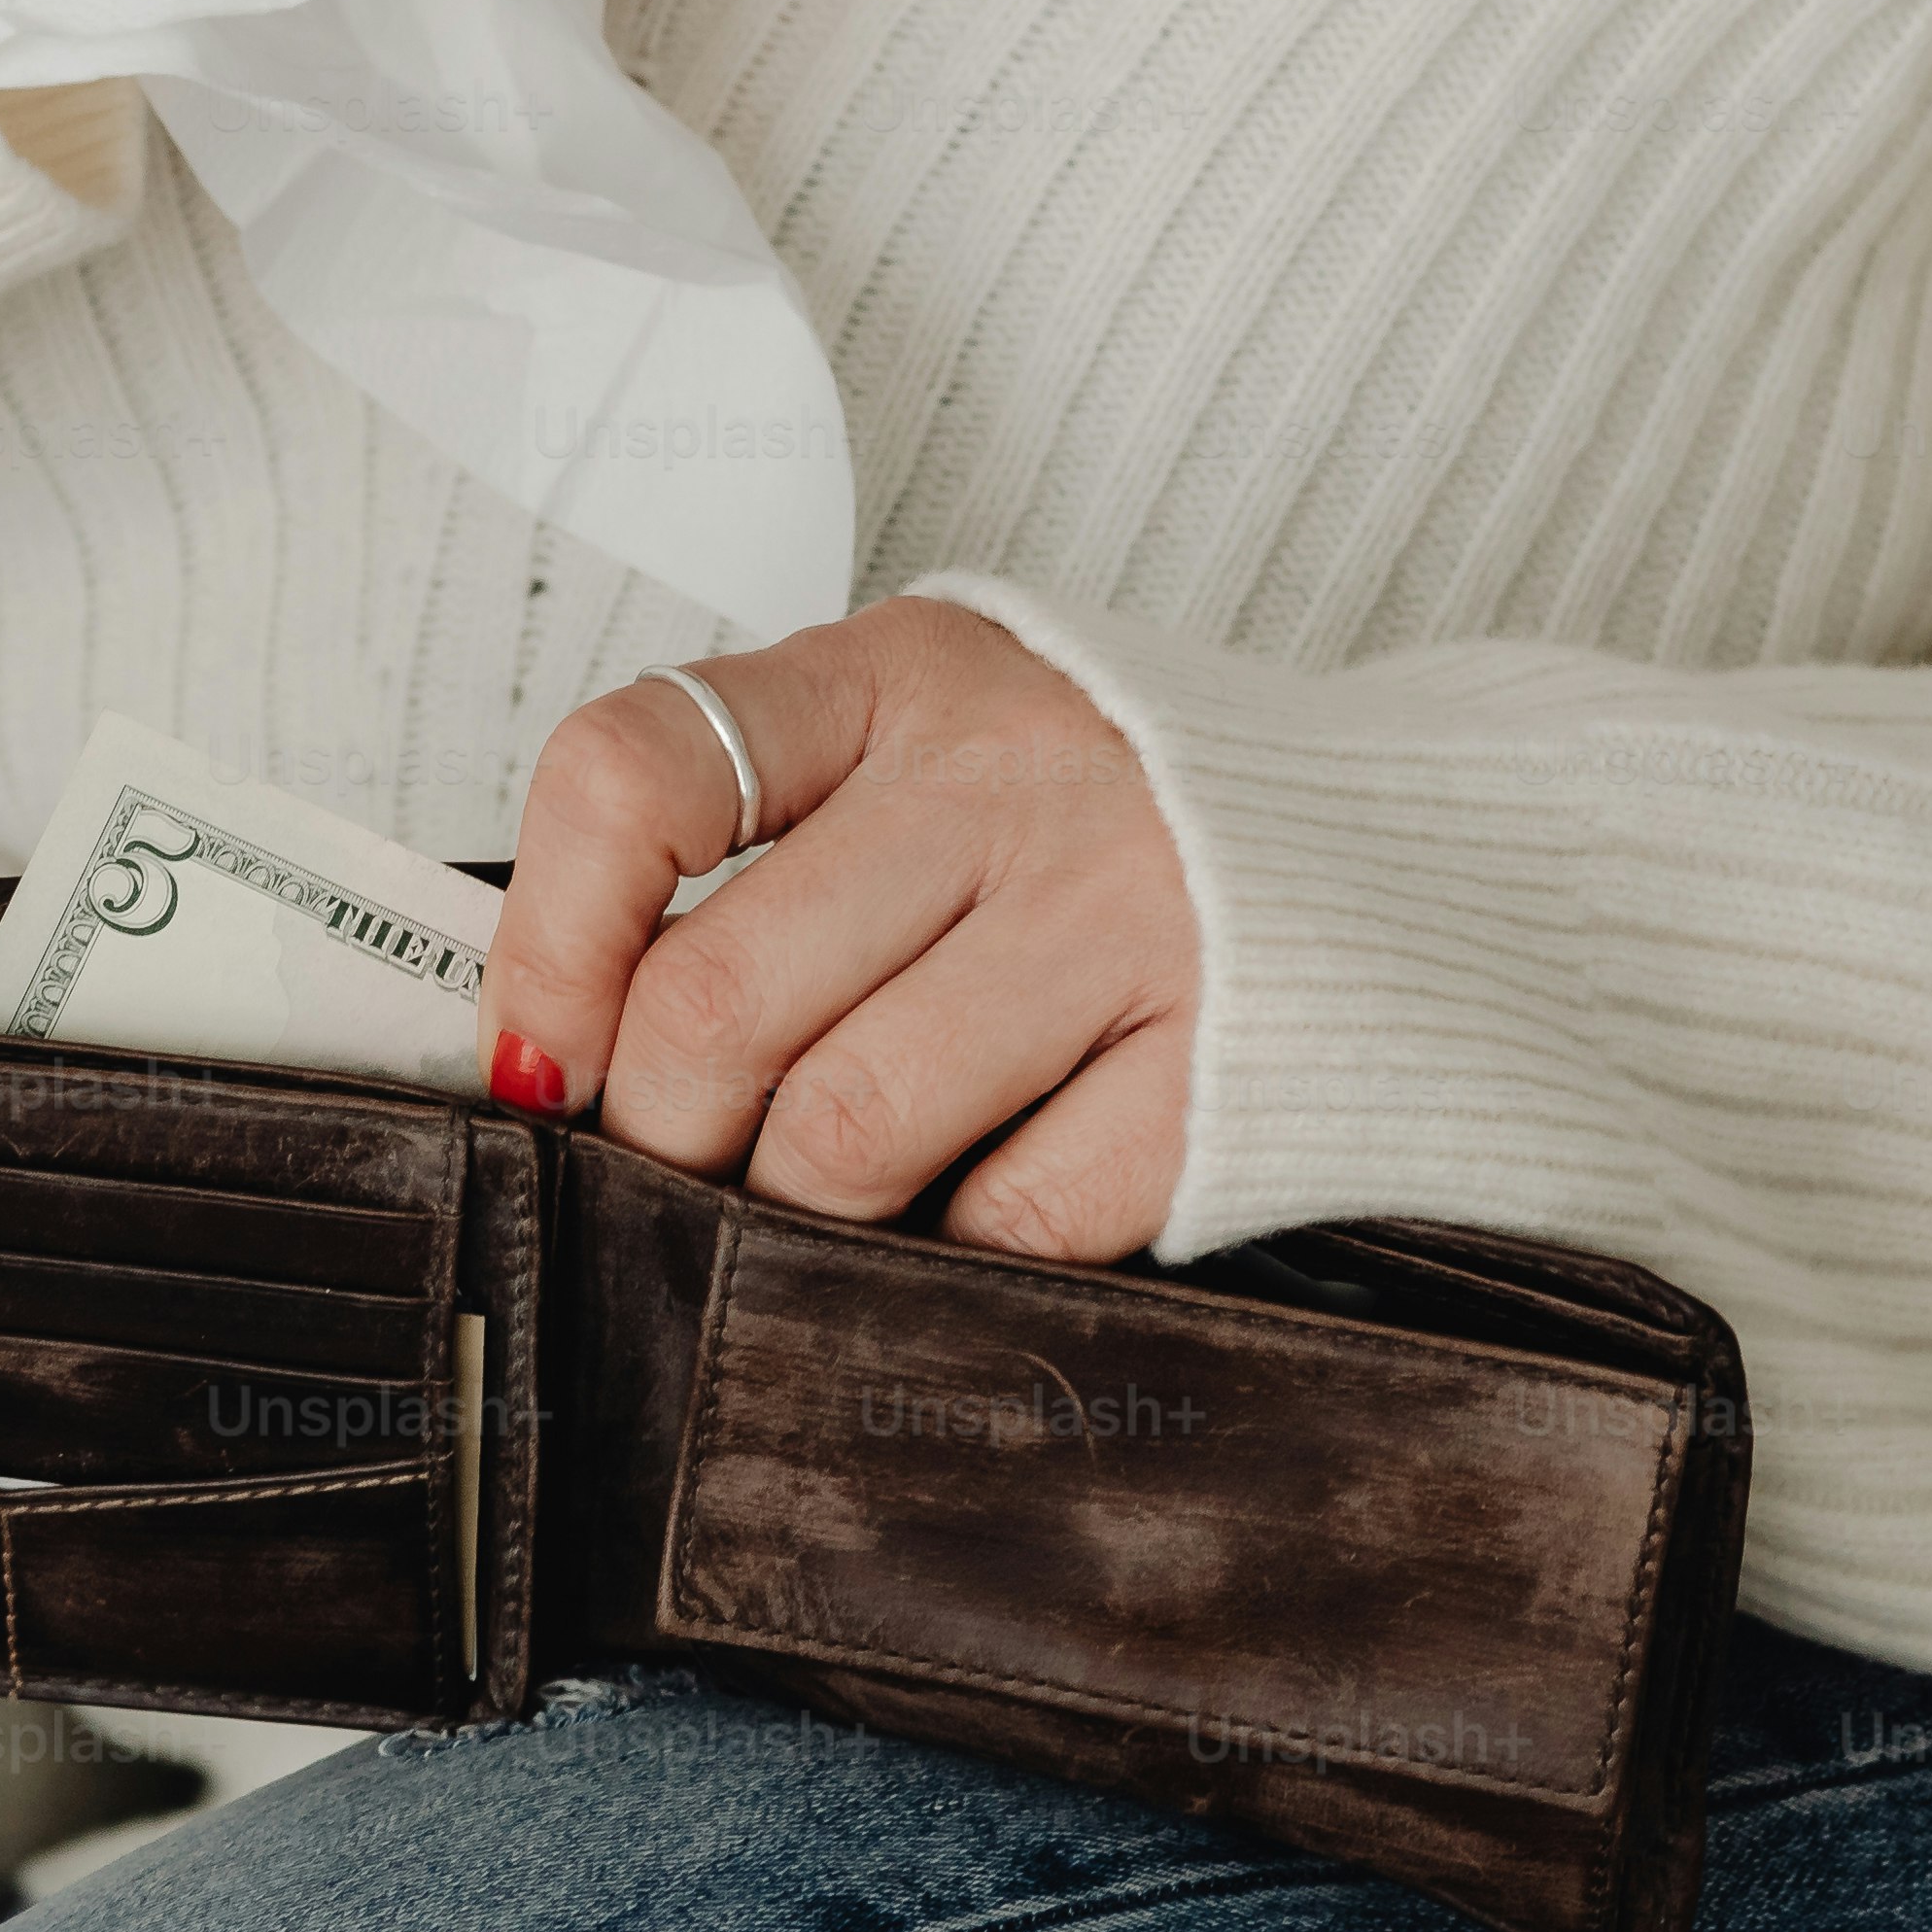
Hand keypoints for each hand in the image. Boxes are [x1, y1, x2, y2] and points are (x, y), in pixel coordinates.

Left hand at [483, 600, 1200, 1264]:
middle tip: (681, 1167)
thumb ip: (742, 854)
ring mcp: (1121, 921)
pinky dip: (950, 1252)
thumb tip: (548, 1048)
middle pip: (716, 1005)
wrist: (1396, 848)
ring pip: (841, 1134)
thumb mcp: (910, 755)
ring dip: (790, 1211)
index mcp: (893, 679)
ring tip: (815, 1198)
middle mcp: (1002, 782)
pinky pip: (1008, 1218)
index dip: (546, 945)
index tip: (536, 1057)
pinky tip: (964, 1209)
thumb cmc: (1089, 819)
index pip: (633, 775)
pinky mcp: (1221, 1068)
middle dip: (658, 1133)